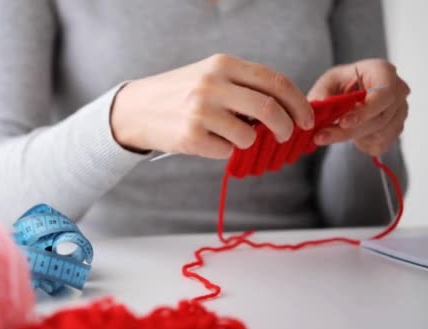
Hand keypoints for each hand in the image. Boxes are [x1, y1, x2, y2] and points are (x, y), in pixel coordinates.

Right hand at [110, 54, 313, 158]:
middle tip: (287, 136)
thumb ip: (243, 86)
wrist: (136, 109)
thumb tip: (283, 110)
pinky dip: (226, 150)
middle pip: (269, 108)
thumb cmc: (179, 93)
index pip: (275, 82)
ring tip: (232, 136)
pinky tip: (209, 141)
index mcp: (223, 64)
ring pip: (249, 135)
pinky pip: (227, 151)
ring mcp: (202, 111)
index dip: (297, 103)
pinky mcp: (192, 136)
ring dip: (250, 141)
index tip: (306, 119)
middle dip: (286, 127)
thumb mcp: (209, 76)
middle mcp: (213, 85)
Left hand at [308, 59, 410, 155]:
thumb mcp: (327, 82)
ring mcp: (400, 111)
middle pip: (380, 118)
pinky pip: (382, 144)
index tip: (343, 122)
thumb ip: (321, 95)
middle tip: (321, 136)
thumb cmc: (342, 82)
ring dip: (353, 138)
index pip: (383, 94)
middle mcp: (398, 91)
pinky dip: (363, 144)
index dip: (364, 111)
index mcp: (383, 72)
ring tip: (333, 132)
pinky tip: (352, 136)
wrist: (352, 92)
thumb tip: (314, 111)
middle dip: (348, 131)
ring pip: (380, 134)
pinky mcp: (396, 128)